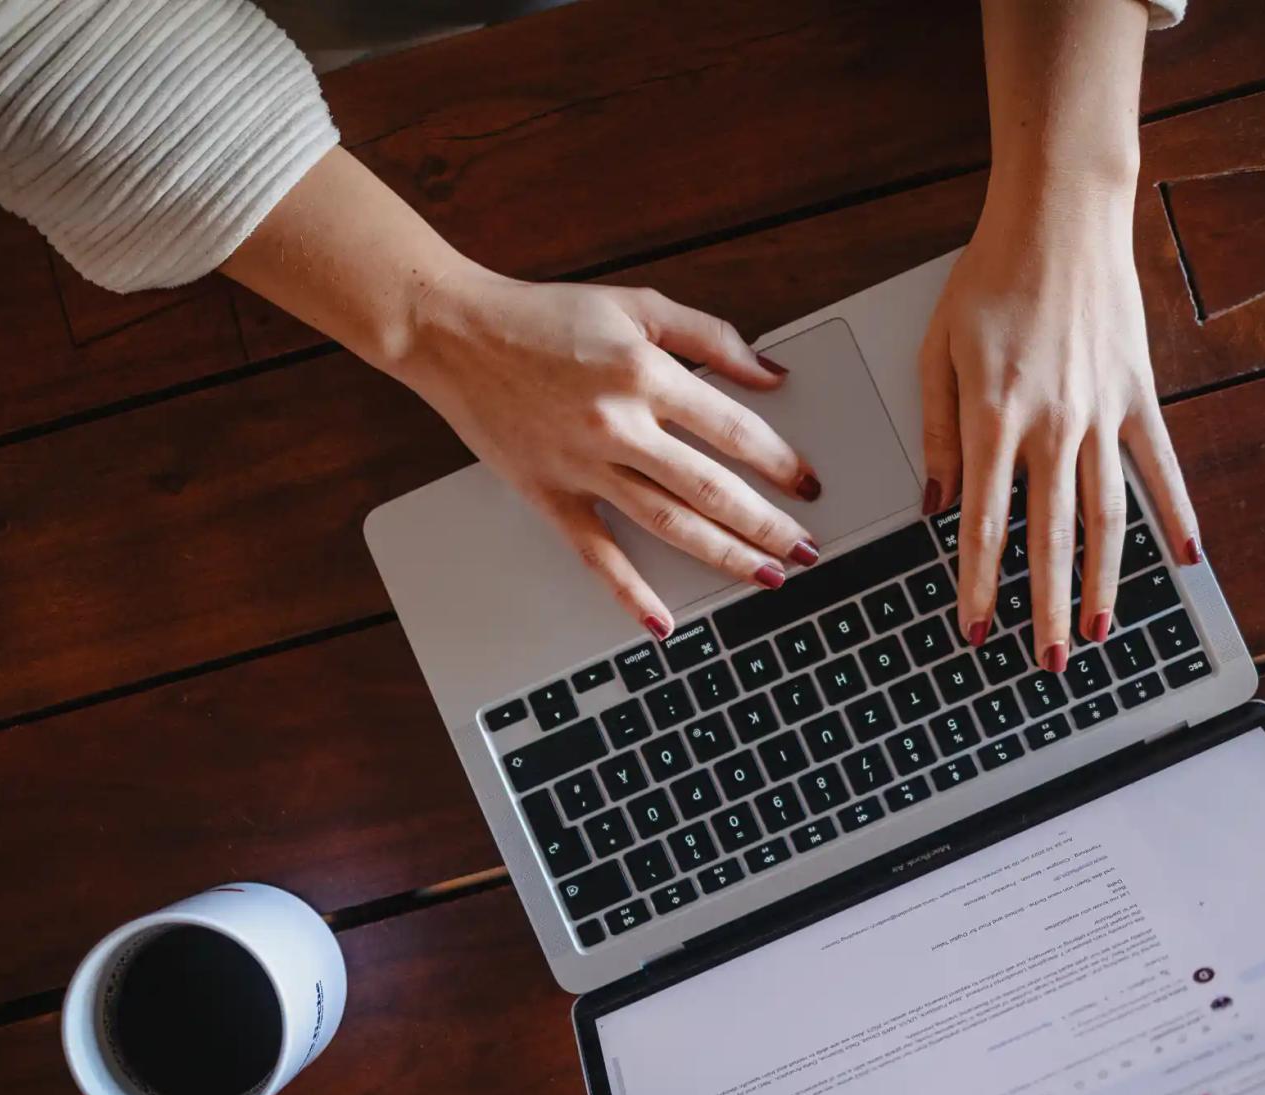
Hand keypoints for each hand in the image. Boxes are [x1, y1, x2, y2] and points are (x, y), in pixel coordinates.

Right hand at [389, 267, 822, 636]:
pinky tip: (661, 622)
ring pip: (668, 524)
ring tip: (767, 576)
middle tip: (807, 549)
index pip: (733, 430)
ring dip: (724, 556)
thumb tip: (770, 374)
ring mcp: (583, 466)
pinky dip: (630, 592)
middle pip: (711, 488)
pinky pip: (596, 553)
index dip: (779, 461)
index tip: (808, 483)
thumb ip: (711, 336)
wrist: (455, 333)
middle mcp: (618, 425)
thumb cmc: (545, 315)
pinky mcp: (549, 494)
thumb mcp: (637, 303)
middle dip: (768, 524)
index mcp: (646, 373)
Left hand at [918, 184, 1198, 670]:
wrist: (1061, 215)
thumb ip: (937, 433)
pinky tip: (1187, 559)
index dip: (978, 584)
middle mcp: (1052, 424)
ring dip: (1103, 581)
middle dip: (1044, 607)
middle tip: (1047, 661)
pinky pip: (1161, 467)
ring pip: (1105, 516)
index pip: (984, 523)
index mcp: (993, 416)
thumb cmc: (990, 277)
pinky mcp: (1139, 395)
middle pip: (1048, 537)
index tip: (975, 630)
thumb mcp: (938, 351)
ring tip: (1100, 632)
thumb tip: (935, 506)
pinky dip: (1176, 514)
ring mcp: (1102, 412)